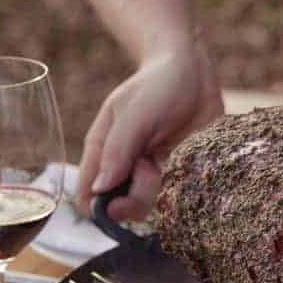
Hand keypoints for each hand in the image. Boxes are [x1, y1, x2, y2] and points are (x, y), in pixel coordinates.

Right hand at [76, 41, 223, 222]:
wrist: (194, 72)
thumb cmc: (157, 86)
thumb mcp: (134, 113)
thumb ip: (118, 150)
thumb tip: (99, 190)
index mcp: (104, 153)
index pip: (88, 194)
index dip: (97, 209)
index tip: (114, 206)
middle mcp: (127, 168)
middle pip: (122, 205)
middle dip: (134, 201)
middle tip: (150, 175)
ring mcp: (156, 173)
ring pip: (153, 203)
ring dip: (162, 194)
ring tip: (173, 161)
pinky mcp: (182, 174)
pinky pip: (180, 196)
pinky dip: (185, 190)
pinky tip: (192, 170)